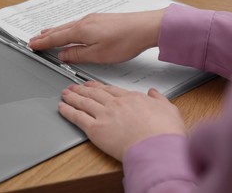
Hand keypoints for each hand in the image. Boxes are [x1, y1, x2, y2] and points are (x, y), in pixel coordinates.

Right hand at [28, 9, 165, 63]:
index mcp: (81, 31)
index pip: (56, 38)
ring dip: (56, 31)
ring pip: (68, 26)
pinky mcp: (101, 19)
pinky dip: (68, 28)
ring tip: (46, 33)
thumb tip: (63, 55)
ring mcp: (93, 19)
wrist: (145, 27)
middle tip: (34, 39)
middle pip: (59, 30)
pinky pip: (78, 24)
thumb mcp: (98, 55)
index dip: (43, 43)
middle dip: (45, 36)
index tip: (32, 45)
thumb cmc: (125, 41)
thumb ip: (78, 55)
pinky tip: (70, 30)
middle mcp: (84, 22)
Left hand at [59, 81, 186, 160]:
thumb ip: (159, 99)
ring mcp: (104, 115)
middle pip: (94, 93)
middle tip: (75, 86)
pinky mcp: (95, 129)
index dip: (99, 86)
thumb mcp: (169, 109)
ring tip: (65, 93)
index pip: (111, 90)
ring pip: (84, 102)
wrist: (157, 148)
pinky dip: (68, 111)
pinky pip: (77, 117)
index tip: (93, 85)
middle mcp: (115, 104)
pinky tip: (62, 107)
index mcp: (132, 98)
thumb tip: (154, 92)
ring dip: (72, 96)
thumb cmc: (164, 133)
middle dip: (82, 88)